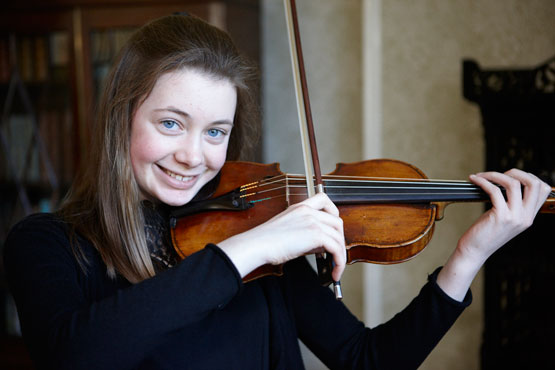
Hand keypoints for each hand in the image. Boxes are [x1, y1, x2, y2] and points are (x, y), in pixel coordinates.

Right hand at [218, 193, 345, 280]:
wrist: (257, 245)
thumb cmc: (266, 241)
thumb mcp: (289, 231)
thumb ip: (307, 234)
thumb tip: (322, 247)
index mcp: (300, 207)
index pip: (323, 200)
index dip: (333, 212)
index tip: (333, 227)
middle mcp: (308, 211)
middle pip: (337, 221)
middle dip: (340, 239)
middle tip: (336, 253)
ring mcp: (312, 221)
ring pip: (338, 236)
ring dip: (341, 254)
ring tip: (336, 268)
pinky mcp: (315, 234)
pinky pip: (336, 248)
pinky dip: (339, 262)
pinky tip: (334, 272)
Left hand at [437, 169, 549, 300]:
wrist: (474, 251)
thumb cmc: (485, 232)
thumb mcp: (505, 218)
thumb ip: (512, 204)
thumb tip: (508, 180)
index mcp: (529, 216)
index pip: (543, 189)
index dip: (528, 176)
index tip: (510, 175)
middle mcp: (526, 217)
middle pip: (534, 183)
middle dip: (516, 172)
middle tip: (498, 174)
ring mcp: (514, 217)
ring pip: (514, 184)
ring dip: (495, 175)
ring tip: (482, 176)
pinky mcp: (500, 217)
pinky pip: (494, 190)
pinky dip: (483, 181)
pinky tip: (474, 180)